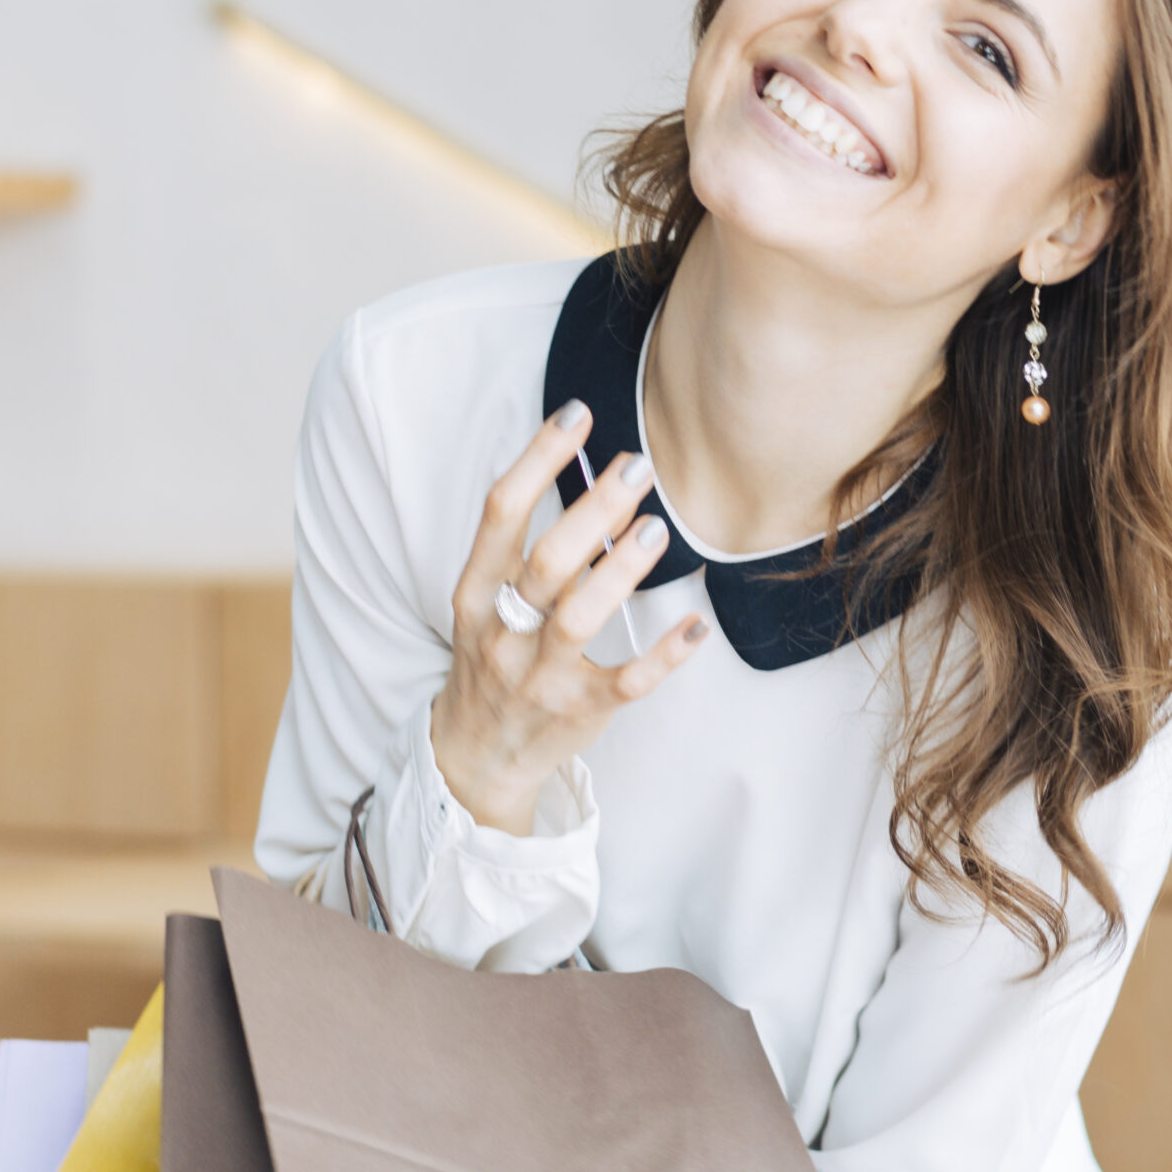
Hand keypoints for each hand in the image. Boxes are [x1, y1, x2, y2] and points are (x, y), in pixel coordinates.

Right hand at [431, 399, 710, 834]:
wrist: (475, 756)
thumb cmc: (492, 657)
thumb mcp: (486, 601)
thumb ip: (527, 549)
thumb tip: (590, 477)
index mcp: (475, 592)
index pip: (501, 513)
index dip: (538, 459)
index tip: (578, 414)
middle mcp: (501, 632)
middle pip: (546, 562)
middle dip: (591, 509)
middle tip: (637, 465)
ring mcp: (538, 676)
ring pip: (578, 618)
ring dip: (620, 571)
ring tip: (656, 528)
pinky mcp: (578, 712)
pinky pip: (625, 682)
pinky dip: (663, 655)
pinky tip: (696, 626)